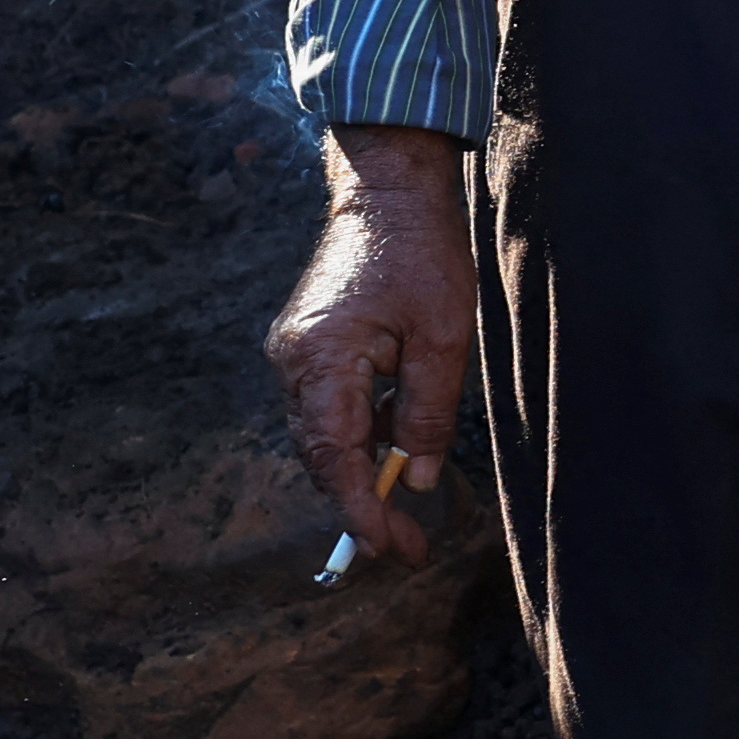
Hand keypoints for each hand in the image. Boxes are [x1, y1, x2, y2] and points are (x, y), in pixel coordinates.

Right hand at [268, 122, 477, 562]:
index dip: (360, 512)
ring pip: (324, 435)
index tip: (390, 549)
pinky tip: (398, 441)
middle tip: (408, 545)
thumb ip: (428, 412)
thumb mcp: (444, 337)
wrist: (388, 189)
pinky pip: (329, 407)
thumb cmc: (420, 251)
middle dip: (362, 504)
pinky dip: (360, 434)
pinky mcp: (308, 345)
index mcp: (322, 360)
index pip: (334, 458)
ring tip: (408, 503)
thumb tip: (416, 476)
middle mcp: (294, 361)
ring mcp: (295, 352)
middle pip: (322, 455)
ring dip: (362, 470)